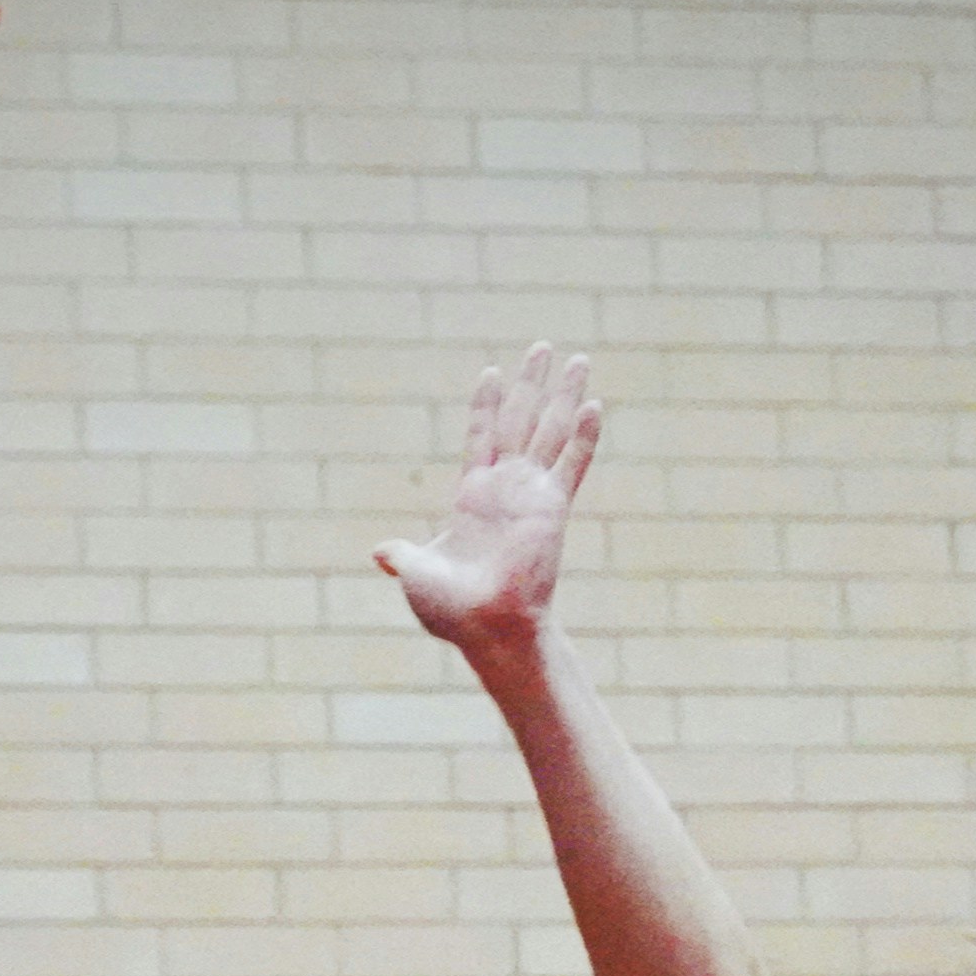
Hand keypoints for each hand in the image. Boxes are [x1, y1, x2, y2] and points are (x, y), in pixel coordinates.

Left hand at [376, 344, 601, 654]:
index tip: (492, 372)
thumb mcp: (417, 573)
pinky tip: (594, 405)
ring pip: (551, 431)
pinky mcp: (553, 508)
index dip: (485, 404)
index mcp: (473, 496)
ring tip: (578, 359)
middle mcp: (506, 488)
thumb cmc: (452, 610)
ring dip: (564, 396)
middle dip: (531, 383)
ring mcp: (532, 494)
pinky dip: (584, 436)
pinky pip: (572, 465)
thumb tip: (381, 554)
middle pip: (520, 420)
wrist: (487, 628)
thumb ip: (404, 555)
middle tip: (543, 347)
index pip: (481, 435)